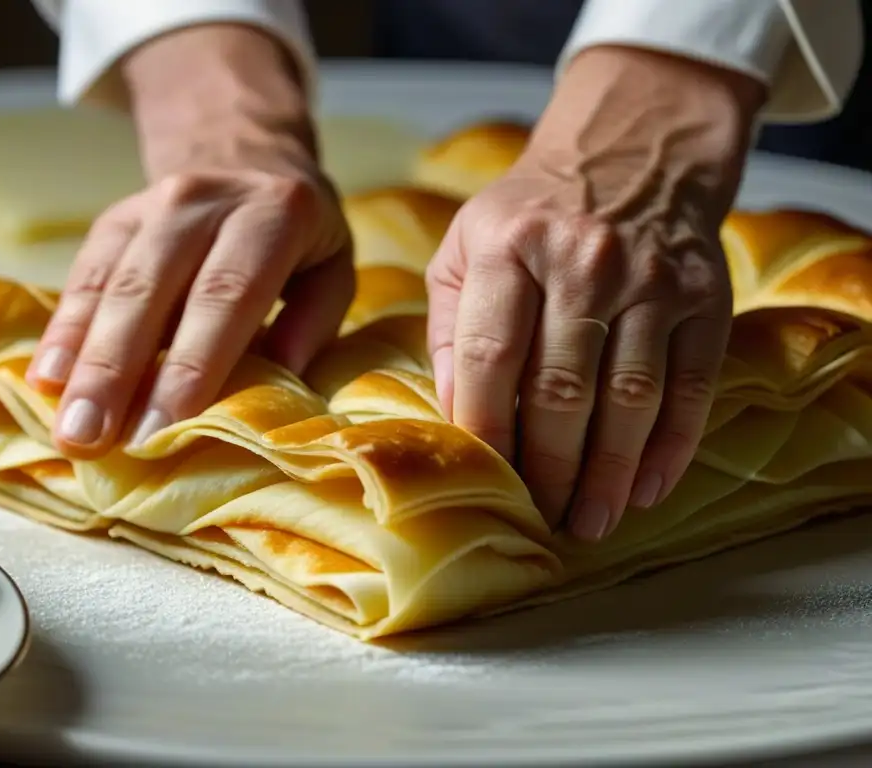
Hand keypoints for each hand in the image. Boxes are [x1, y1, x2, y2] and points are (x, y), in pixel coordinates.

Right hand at [26, 25, 352, 458]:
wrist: (248, 156)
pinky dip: (64, 331)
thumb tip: (280, 375)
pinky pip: (83, 276)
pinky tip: (47, 381)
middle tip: (92, 440)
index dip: (192, 362)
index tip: (163, 427)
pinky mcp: (113, 219)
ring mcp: (150, 205)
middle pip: (152, 289)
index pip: (226, 293)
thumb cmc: (297, 239)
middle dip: (118, 371)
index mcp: (273, 214)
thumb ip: (314, 319)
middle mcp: (203, 201)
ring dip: (82, 361)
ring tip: (67, 427)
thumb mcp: (333, 267)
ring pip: (109, 284)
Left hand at [425, 46, 765, 540]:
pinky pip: (691, 387)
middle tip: (541, 518)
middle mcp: (584, 261)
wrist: (629, 150)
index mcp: (509, 247)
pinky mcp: (705, 297)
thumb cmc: (529, 216)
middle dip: (549, 469)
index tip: (486, 480)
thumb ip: (450, 328)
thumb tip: (454, 414)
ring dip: (609, 474)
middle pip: (561, 390)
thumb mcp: (465, 249)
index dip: (485, 428)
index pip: (490, 356)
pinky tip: (647, 489)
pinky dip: (670, 447)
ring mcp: (652, 280)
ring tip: (590, 522)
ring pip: (630, 399)